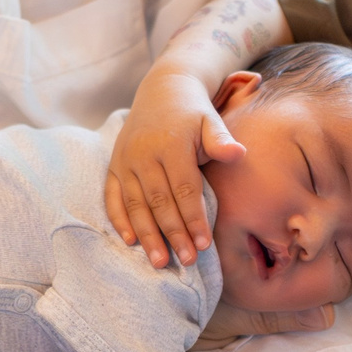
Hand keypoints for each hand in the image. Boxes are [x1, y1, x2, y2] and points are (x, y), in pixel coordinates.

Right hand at [106, 68, 242, 269]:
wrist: (162, 89)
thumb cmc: (193, 112)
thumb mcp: (210, 119)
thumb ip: (221, 139)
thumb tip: (238, 153)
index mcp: (170, 144)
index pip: (183, 189)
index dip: (194, 218)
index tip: (204, 245)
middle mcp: (144, 154)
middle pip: (159, 202)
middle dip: (173, 234)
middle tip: (186, 261)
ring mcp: (125, 161)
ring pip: (135, 204)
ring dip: (147, 235)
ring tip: (159, 262)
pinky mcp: (114, 166)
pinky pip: (113, 197)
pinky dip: (119, 220)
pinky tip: (130, 241)